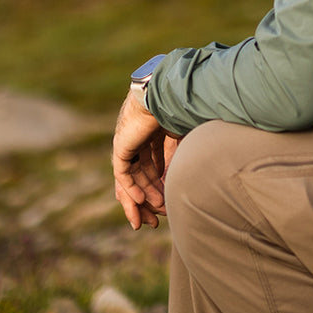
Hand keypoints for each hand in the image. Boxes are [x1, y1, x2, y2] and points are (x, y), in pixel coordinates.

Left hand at [111, 90, 180, 228]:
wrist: (167, 93)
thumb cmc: (181, 108)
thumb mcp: (186, 136)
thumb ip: (185, 153)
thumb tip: (191, 173)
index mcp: (153, 132)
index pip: (152, 165)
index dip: (159, 184)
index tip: (168, 203)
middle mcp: (138, 139)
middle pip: (140, 175)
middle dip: (150, 197)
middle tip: (157, 219)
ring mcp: (128, 142)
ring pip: (131, 178)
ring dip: (143, 197)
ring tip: (154, 214)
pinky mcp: (121, 146)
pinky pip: (123, 174)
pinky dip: (131, 188)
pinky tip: (143, 200)